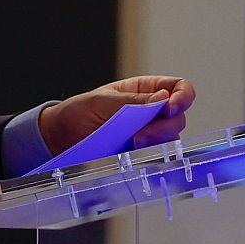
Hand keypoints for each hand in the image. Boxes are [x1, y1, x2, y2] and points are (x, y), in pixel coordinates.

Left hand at [37, 76, 196, 156]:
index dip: (182, 97)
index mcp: (146, 90)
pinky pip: (157, 154)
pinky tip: (135, 155)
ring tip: (132, 144)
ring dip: (157, 141)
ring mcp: (148, 132)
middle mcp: (152, 111)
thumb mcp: (104, 101)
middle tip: (141, 136)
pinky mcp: (142, 153)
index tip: (170, 108)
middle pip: (178, 117)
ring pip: (171, 137)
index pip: (178, 88)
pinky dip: (151, 155)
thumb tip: (164, 98)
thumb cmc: (81, 111)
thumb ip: (134, 101)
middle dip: (164, 127)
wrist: (62, 137)